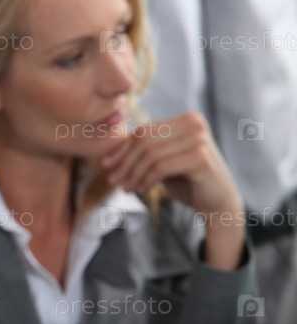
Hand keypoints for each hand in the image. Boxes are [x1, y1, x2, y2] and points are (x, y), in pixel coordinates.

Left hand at [101, 112, 244, 269]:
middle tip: (113, 180)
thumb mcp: (162, 161)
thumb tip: (106, 151)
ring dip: (134, 174)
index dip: (122, 149)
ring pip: (150, 155)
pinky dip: (146, 180)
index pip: (144, 130)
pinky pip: (161, 168)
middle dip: (125, 162)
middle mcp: (195, 124)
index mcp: (186, 119)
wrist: (217, 203)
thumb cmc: (187, 181)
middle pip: (145, 140)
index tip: (106, 165)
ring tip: (126, 188)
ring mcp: (199, 139)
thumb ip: (142, 151)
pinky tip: (142, 190)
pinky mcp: (200, 158)